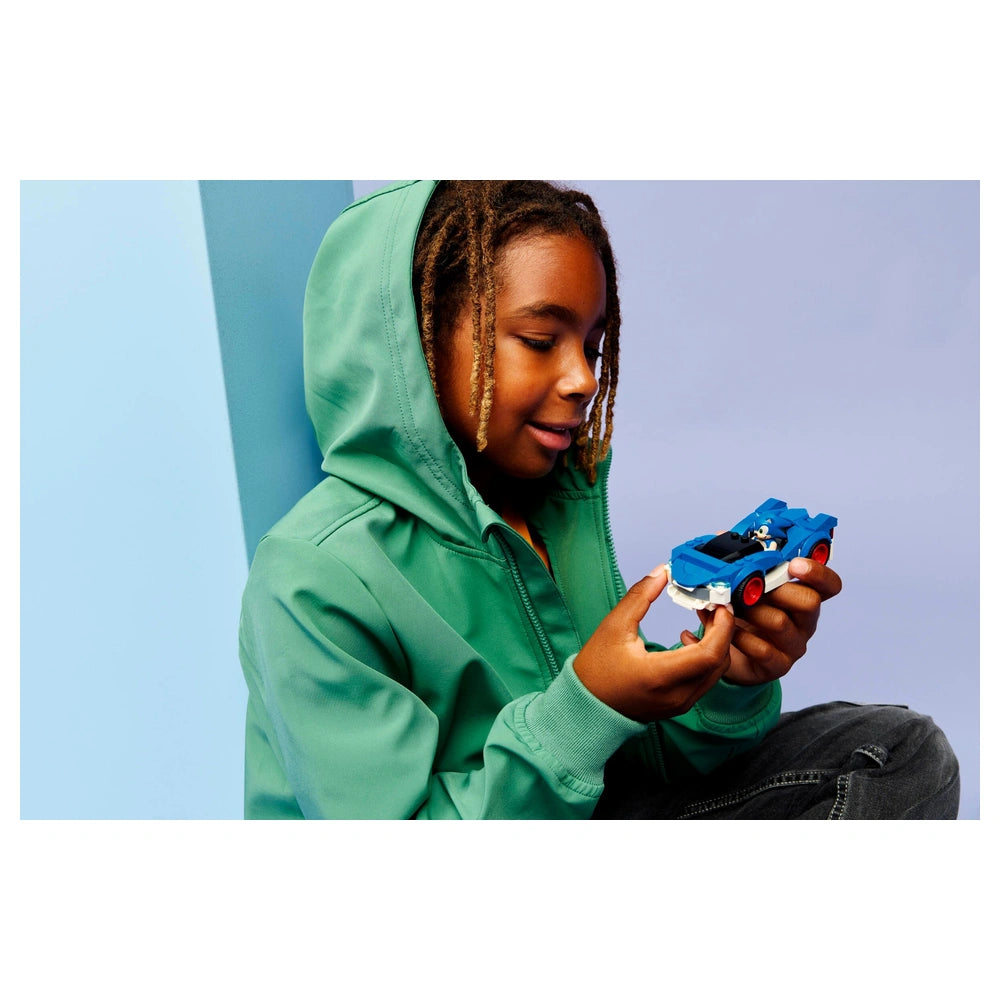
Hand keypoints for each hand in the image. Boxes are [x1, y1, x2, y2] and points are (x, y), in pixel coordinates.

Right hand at [574, 566, 735, 721]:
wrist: (587, 705)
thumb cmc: (596, 669)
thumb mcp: (614, 626)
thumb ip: (641, 596)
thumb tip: (662, 573)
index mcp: (660, 676)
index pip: (710, 654)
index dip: (722, 627)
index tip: (719, 604)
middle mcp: (676, 695)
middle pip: (719, 661)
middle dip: (722, 630)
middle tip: (713, 606)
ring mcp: (680, 703)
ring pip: (715, 671)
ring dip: (716, 643)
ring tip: (704, 619)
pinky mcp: (679, 704)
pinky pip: (705, 679)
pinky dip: (706, 657)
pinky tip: (690, 639)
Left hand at [680, 557, 842, 685]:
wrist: (730, 653)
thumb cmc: (743, 613)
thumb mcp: (743, 587)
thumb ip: (738, 564)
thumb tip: (721, 537)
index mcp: (802, 596)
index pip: (829, 584)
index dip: (818, 572)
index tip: (795, 564)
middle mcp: (805, 621)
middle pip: (809, 601)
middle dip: (777, 589)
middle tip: (751, 586)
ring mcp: (794, 645)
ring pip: (781, 623)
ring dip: (751, 611)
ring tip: (728, 606)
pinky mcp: (778, 666)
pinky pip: (764, 651)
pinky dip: (739, 638)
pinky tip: (724, 630)